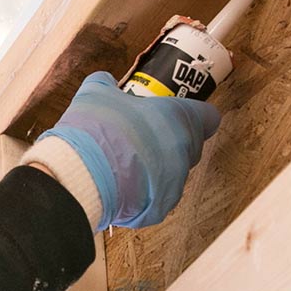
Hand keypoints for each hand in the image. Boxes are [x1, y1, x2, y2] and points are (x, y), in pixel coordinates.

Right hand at [36, 72, 221, 228]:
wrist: (82, 174)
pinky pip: (156, 198)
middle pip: (189, 147)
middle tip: (140, 137)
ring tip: (124, 164)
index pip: (208, 117)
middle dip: (169, 142)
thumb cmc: (97, 129)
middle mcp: (184, 152)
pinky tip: (119, 185)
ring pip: (173, 174)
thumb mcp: (95, 93)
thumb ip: (107, 84)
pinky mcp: (160, 208)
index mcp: (179, 119)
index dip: (193, 115)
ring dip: (155, 169)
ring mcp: (175, 184)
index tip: (175, 115)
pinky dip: (141, 193)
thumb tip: (105, 81)